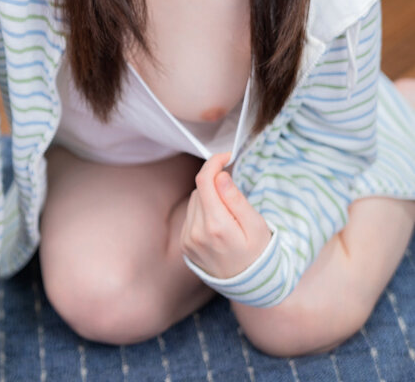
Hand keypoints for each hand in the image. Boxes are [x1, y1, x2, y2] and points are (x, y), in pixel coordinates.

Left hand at [180, 152, 271, 278]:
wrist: (249, 286)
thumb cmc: (258, 252)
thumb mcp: (257, 225)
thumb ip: (236, 199)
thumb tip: (220, 176)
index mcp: (216, 226)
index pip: (205, 180)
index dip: (214, 162)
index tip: (226, 157)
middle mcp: (196, 233)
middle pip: (200, 188)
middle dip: (215, 184)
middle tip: (235, 196)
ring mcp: (188, 240)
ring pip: (194, 200)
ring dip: (209, 198)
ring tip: (228, 216)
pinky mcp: (184, 244)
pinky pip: (191, 215)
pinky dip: (203, 212)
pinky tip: (217, 226)